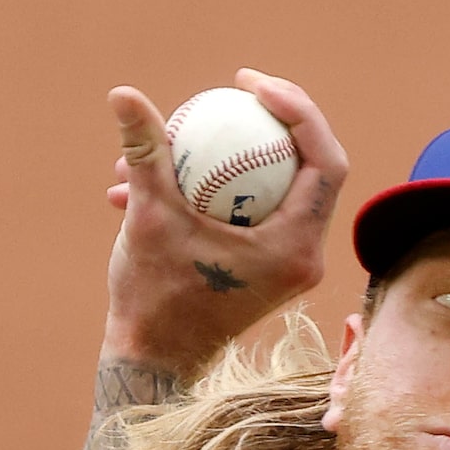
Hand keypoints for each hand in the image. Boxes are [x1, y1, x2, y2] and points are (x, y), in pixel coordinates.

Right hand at [100, 68, 348, 374]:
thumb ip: (145, 152)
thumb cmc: (154, 299)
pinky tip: (167, 170)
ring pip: (282, 188)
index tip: (252, 87)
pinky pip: (258, 211)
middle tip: (238, 91)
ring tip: (187, 130)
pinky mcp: (269, 270)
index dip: (300, 110)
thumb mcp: (147, 217)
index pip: (325, 162)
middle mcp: (304, 259)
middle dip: (279, 121)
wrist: (155, 362)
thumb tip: (124, 94)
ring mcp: (289, 266)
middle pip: (314, 167)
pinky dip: (223, 187)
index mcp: (294, 249)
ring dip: (240, 155)